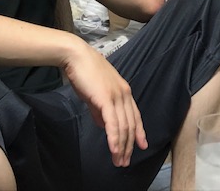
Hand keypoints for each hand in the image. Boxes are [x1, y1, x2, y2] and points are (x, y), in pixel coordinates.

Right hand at [62, 43, 147, 166]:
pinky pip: (113, 124)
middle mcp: (124, 95)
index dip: (139, 132)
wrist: (77, 57)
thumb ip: (100, 110)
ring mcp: (116, 97)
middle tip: (125, 161)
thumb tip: (102, 125)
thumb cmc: (84, 73)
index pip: (135, 116)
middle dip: (129, 146)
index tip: (142, 145)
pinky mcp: (106, 100)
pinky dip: (114, 139)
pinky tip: (114, 150)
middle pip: (131, 125)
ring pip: (123, 127)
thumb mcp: (95, 93)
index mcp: (124, 92)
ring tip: (118, 161)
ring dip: (122, 147)